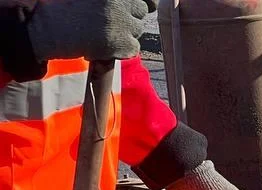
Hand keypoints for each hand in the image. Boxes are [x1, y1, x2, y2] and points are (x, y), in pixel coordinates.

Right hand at [26, 0, 155, 61]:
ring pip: (137, 30)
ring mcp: (121, 22)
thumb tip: (148, 4)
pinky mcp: (121, 42)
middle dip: (130, 18)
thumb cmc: (69, 12)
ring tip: (103, 33)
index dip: (136, 5)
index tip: (130, 9)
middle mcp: (119, 2)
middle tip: (111, 23)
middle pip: (141, 11)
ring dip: (126, 34)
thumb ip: (114, 1)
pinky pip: (134, 48)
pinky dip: (122, 50)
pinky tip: (105, 45)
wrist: (50, 30)